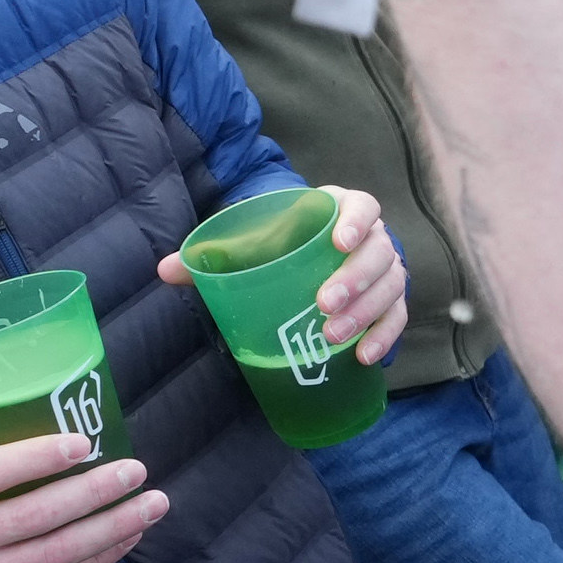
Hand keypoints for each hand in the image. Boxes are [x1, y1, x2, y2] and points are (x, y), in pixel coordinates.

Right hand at [0, 436, 169, 562]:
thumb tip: (61, 450)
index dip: (36, 458)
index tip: (82, 442)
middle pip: (33, 516)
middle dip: (92, 493)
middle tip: (135, 471)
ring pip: (53, 553)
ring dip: (110, 528)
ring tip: (150, 505)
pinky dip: (97, 558)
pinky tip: (126, 537)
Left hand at [162, 183, 405, 364]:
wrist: (306, 260)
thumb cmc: (278, 246)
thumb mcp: (251, 244)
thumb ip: (212, 255)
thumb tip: (165, 270)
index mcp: (340, 209)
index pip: (362, 206)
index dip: (355, 220)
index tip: (337, 242)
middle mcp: (371, 237)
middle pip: (378, 252)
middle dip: (355, 278)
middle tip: (323, 303)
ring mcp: (386, 270)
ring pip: (391, 286)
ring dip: (366, 311)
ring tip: (333, 334)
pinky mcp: (390, 302)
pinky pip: (397, 317)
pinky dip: (384, 336)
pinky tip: (362, 356)